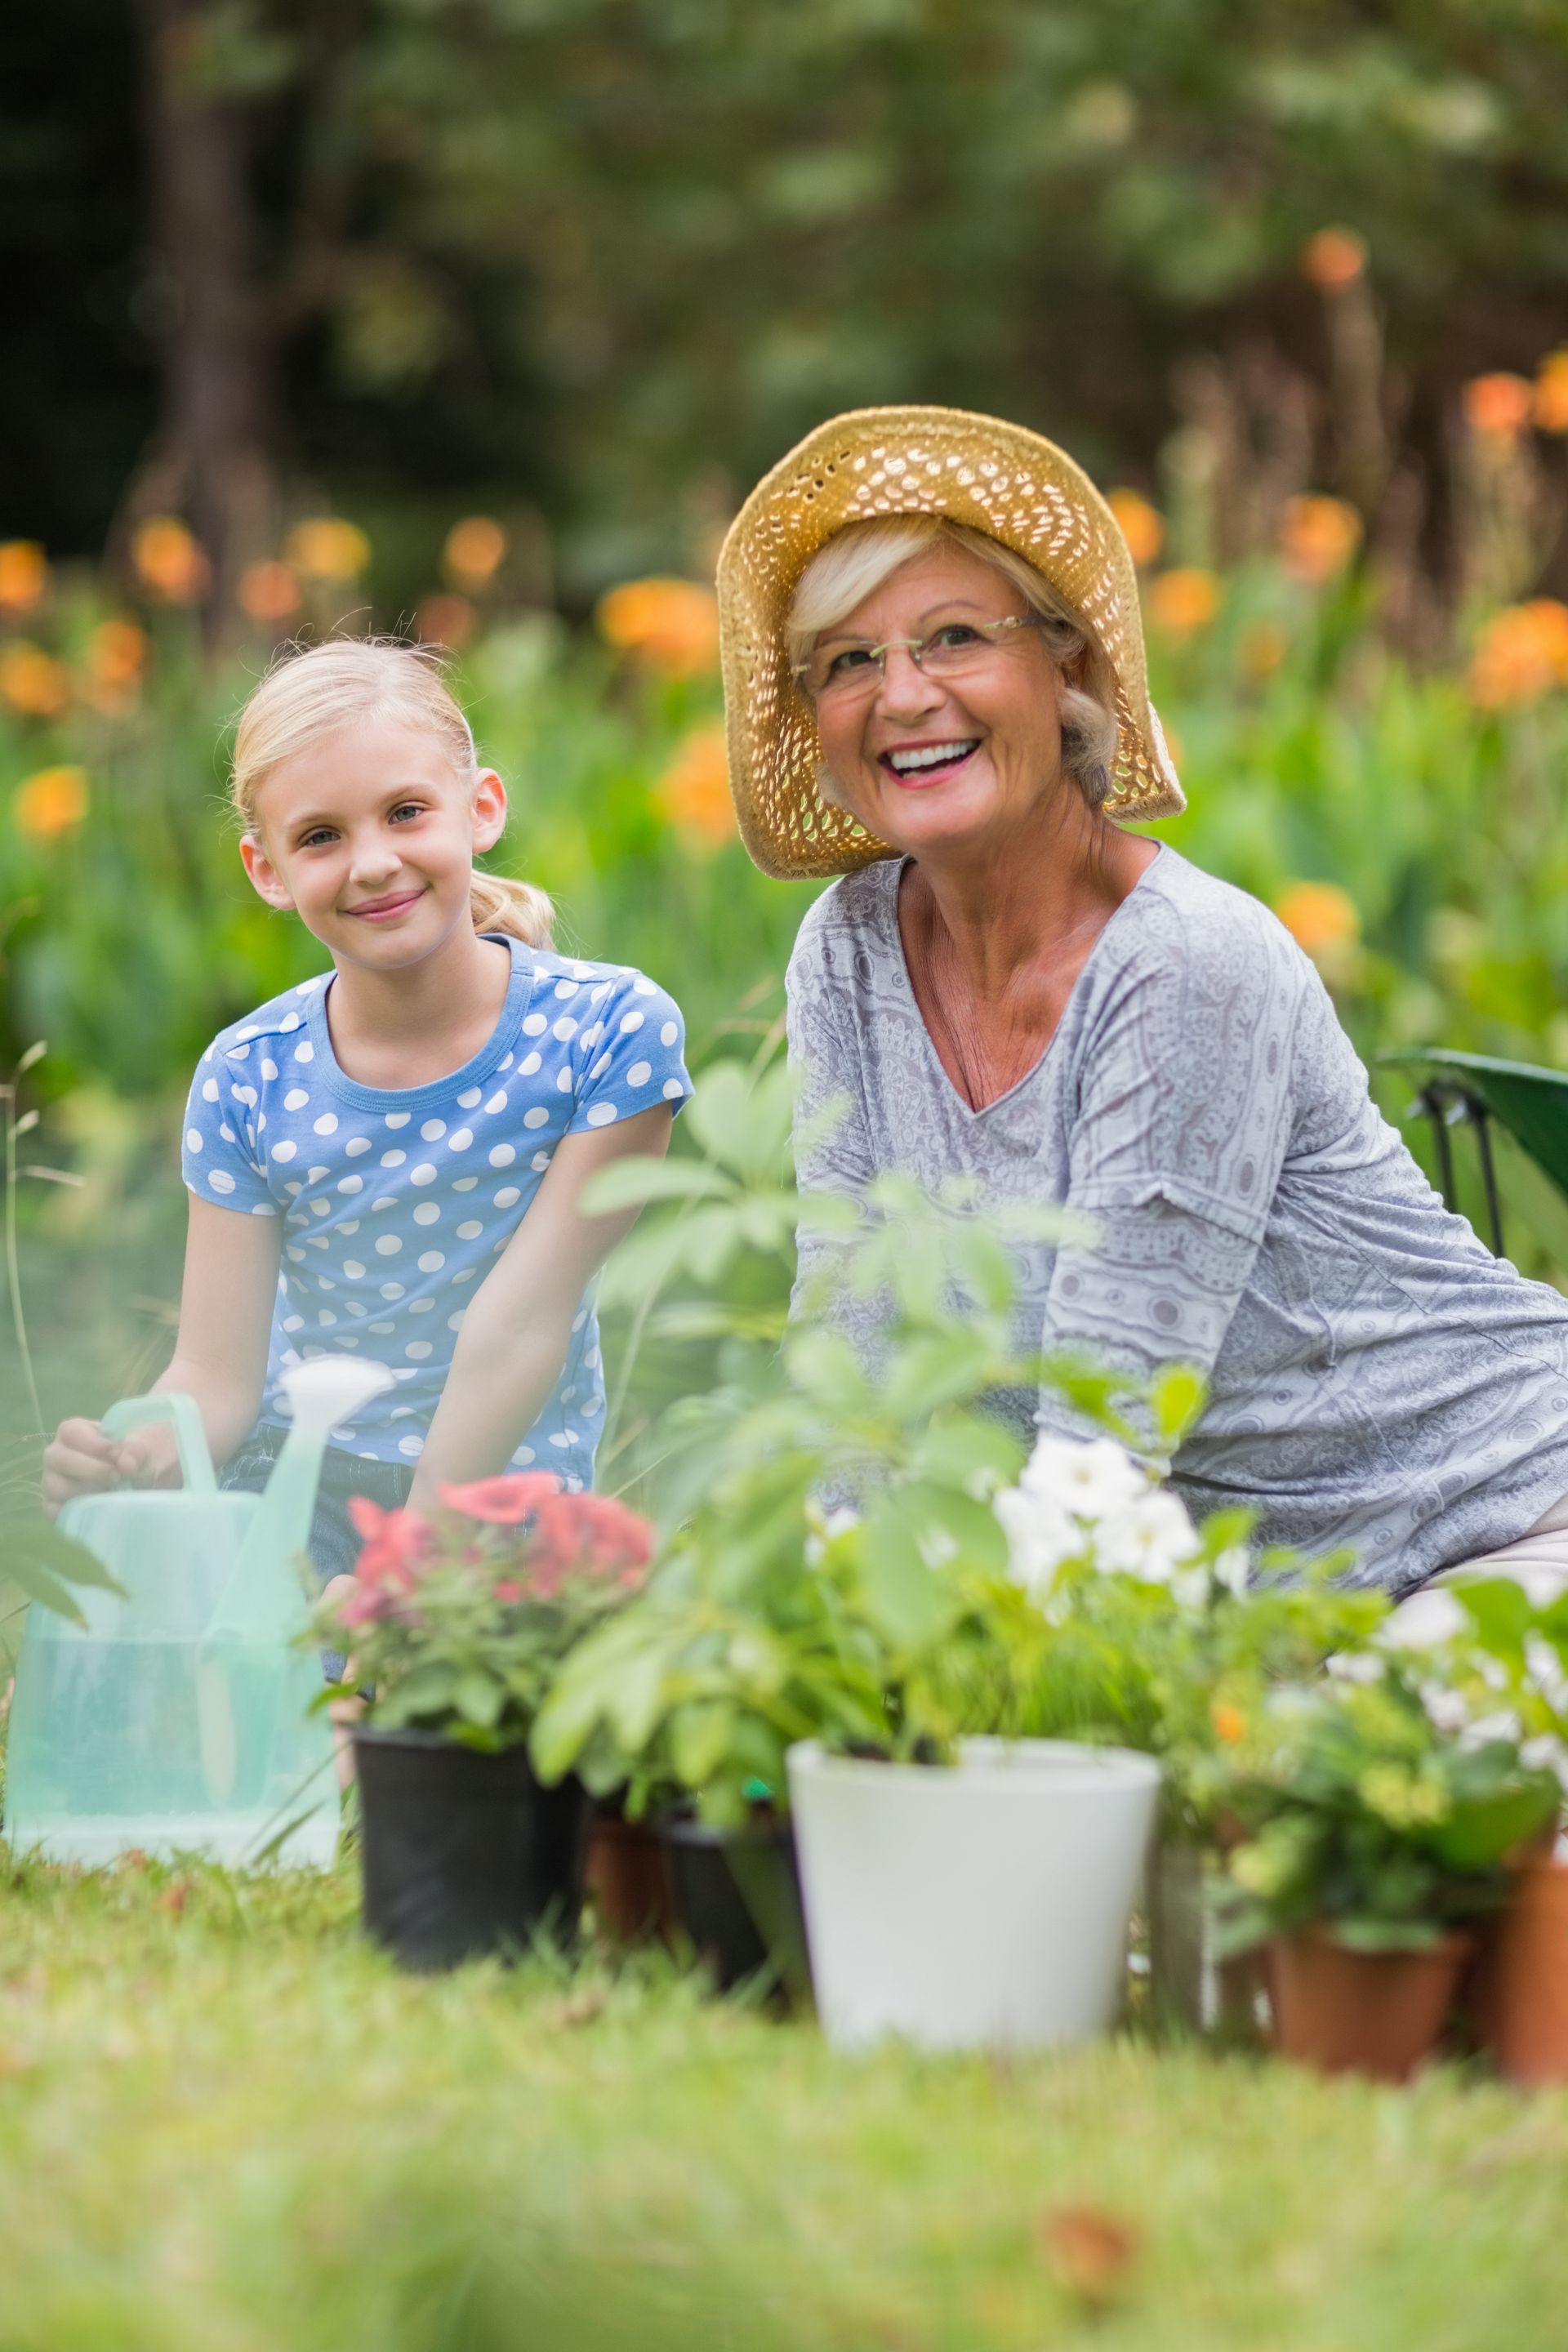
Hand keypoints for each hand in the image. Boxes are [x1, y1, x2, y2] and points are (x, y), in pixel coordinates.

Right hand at [40, 1418, 179, 1517]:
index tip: (118, 1456)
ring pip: (56, 1488)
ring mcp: (53, 1483)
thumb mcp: (146, 1450)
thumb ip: (138, 1451)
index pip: (71, 1432)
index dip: (95, 1445)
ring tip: (111, 1492)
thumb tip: (125, 1463)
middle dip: (91, 1469)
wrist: (143, 1486)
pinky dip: (77, 1512)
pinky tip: (100, 1509)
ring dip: (86, 1492)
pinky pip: (55, 1512)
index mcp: (75, 1433)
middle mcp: (57, 1456)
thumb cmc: (138, 1459)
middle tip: (116, 1476)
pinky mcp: (55, 1507)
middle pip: (58, 1459)